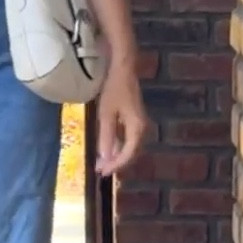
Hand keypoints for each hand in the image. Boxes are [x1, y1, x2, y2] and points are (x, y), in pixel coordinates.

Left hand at [96, 61, 147, 176]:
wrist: (123, 70)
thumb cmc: (114, 90)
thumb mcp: (106, 114)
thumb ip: (106, 136)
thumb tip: (106, 158)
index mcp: (137, 128)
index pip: (128, 154)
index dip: (115, 165)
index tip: (102, 172)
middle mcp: (142, 129)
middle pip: (131, 153)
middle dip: (116, 163)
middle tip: (100, 170)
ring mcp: (139, 125)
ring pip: (130, 148)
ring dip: (117, 156)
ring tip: (101, 163)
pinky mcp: (134, 120)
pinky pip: (128, 139)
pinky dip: (118, 146)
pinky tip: (107, 150)